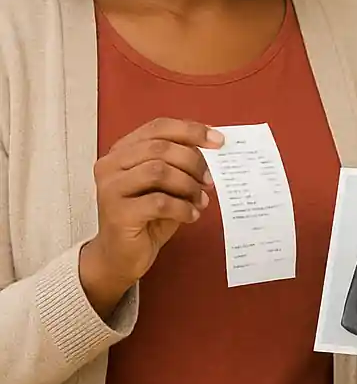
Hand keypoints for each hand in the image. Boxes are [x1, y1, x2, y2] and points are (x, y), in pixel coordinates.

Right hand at [81, 118, 222, 314]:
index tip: (219, 141)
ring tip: (201, 200)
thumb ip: (181, 162)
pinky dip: (183, 208)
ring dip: (189, 185)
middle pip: (161, 148)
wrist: (122, 256)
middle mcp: (111, 165)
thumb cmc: (148, 215)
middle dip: (194, 162)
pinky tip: (191, 216)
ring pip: (159, 171)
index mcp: (123, 150)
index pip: (159, 127)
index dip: (191, 131)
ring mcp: (111, 189)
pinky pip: (159, 202)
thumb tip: (215, 144)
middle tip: (210, 180)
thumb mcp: (167, 183)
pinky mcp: (118, 214)